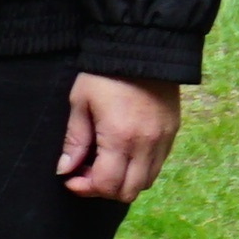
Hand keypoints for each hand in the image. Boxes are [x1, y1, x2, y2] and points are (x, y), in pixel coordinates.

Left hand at [61, 72, 185, 202]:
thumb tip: (65, 168)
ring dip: (123, 180)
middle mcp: (147, 145)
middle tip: (86, 172)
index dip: (86, 188)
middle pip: (129, 191)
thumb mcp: (80, 102)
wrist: (142, 48)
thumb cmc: (104, 74)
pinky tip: (122, 152)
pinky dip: (139, 168)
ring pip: (147, 181)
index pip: (107, 184)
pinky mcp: (173, 132)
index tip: (70, 177)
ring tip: (103, 162)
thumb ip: (74, 139)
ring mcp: (164, 140)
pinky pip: (157, 164)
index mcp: (121, 138)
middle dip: (104, 189)